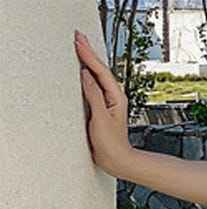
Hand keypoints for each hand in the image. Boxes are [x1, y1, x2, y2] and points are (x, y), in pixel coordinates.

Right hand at [73, 29, 132, 174]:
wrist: (117, 161)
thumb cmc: (112, 144)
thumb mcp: (101, 118)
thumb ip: (93, 95)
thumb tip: (86, 75)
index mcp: (116, 98)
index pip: (101, 71)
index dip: (89, 55)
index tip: (79, 42)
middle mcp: (114, 98)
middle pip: (100, 71)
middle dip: (89, 54)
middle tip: (78, 38)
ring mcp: (108, 103)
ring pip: (97, 77)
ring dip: (88, 62)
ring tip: (80, 48)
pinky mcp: (102, 109)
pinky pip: (93, 87)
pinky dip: (87, 76)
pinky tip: (82, 72)